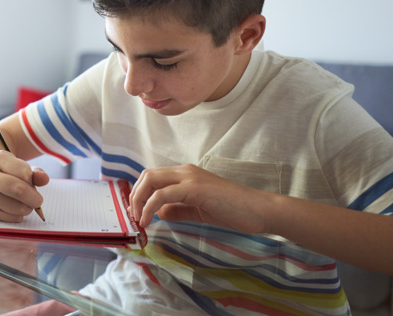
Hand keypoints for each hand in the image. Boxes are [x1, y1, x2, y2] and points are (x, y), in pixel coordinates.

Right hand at [0, 150, 49, 221]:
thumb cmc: (4, 170)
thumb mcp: (18, 165)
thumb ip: (34, 172)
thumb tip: (45, 179)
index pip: (25, 172)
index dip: (32, 179)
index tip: (31, 181)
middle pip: (19, 190)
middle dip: (35, 198)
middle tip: (38, 200)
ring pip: (18, 208)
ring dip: (28, 208)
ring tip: (24, 202)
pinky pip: (12, 218)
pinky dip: (19, 215)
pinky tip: (14, 208)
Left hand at [130, 164, 269, 232]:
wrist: (258, 210)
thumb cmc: (232, 210)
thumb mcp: (198, 209)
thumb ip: (178, 209)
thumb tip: (159, 212)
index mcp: (185, 174)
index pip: (153, 177)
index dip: (139, 193)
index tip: (136, 212)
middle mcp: (185, 171)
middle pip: (147, 175)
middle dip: (135, 195)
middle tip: (134, 216)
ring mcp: (190, 177)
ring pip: (152, 180)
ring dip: (139, 201)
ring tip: (139, 220)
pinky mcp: (195, 188)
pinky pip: (164, 194)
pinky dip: (151, 206)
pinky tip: (150, 220)